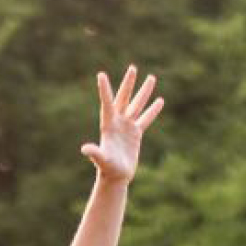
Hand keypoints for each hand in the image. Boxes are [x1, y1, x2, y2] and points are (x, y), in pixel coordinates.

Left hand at [81, 65, 163, 183]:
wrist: (116, 176)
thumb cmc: (107, 169)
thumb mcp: (101, 160)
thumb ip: (95, 153)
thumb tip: (84, 149)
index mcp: (108, 125)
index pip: (107, 103)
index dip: (104, 90)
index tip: (101, 75)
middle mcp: (117, 122)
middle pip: (124, 98)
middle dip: (128, 84)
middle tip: (133, 68)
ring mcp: (127, 126)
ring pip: (137, 105)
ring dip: (144, 92)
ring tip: (152, 77)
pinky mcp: (136, 133)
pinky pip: (146, 118)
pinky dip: (153, 110)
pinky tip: (160, 100)